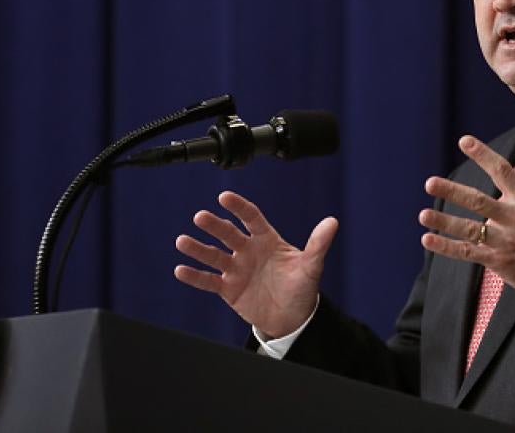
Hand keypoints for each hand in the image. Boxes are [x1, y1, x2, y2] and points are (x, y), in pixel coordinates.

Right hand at [174, 190, 337, 338]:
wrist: (292, 317)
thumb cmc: (302, 287)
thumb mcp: (311, 266)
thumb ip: (318, 244)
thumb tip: (333, 222)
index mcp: (267, 240)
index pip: (251, 218)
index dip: (239, 207)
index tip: (224, 197)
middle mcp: (248, 250)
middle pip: (228, 234)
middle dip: (214, 225)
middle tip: (200, 217)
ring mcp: (236, 269)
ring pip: (214, 255)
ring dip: (198, 248)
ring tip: (183, 241)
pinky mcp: (228, 289)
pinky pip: (209, 281)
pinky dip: (195, 276)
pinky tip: (181, 270)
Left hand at [419, 135, 514, 301]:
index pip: (502, 172)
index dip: (483, 155)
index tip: (464, 141)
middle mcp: (513, 218)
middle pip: (479, 202)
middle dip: (453, 192)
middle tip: (430, 182)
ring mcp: (504, 241)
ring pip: (470, 229)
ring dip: (445, 222)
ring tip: (423, 215)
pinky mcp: (498, 260)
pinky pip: (468, 252)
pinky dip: (447, 247)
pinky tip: (429, 239)